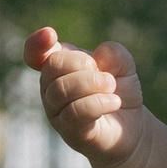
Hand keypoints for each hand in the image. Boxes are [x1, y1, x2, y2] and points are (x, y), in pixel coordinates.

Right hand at [26, 26, 147, 167]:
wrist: (131, 127)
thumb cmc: (119, 91)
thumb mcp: (123, 65)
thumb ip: (114, 52)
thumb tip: (99, 54)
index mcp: (59, 67)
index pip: (35, 54)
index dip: (37, 44)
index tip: (50, 35)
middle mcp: (51, 89)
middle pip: (52, 66)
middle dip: (81, 64)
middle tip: (107, 76)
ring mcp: (57, 112)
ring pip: (60, 90)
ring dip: (91, 84)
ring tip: (112, 87)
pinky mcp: (69, 132)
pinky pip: (74, 112)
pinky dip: (97, 103)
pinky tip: (114, 102)